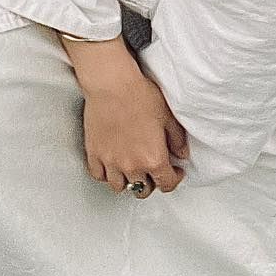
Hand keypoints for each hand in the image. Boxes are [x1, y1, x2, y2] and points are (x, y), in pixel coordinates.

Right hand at [82, 62, 190, 196]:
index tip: (174, 172)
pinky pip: (99, 176)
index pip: (166, 184)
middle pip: (142, 190)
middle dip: (151, 183)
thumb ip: (177, 140)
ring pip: (119, 187)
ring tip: (132, 170)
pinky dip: (106, 175)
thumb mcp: (168, 117)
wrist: (112, 84)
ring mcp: (111, 162)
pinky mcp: (94, 153)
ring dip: (128, 182)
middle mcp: (132, 166)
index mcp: (154, 159)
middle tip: (153, 171)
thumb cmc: (140, 95)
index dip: (174, 180)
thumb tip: (181, 154)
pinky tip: (112, 166)